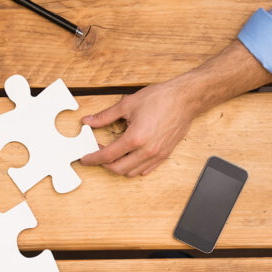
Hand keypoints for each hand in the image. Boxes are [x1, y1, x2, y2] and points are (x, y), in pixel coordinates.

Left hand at [80, 79, 195, 176]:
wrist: (185, 99)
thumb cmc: (161, 98)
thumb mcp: (127, 104)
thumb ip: (105, 116)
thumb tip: (89, 121)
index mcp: (135, 138)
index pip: (107, 156)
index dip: (93, 159)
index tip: (85, 159)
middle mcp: (146, 150)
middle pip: (118, 168)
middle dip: (104, 164)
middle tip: (98, 154)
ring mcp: (157, 155)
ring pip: (132, 172)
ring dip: (119, 167)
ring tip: (113, 154)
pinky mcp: (165, 155)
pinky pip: (146, 170)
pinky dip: (134, 168)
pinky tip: (129, 158)